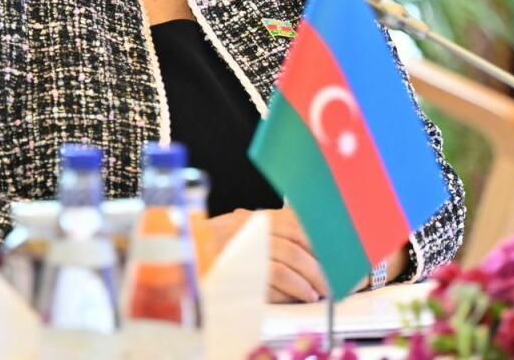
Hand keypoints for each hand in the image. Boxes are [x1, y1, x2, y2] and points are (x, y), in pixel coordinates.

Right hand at [205, 207, 325, 303]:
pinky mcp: (237, 268)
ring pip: (288, 256)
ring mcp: (242, 246)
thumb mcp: (237, 234)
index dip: (318, 240)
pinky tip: (303, 295)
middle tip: (333, 278)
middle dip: (318, 262)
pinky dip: (293, 287)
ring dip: (310, 276)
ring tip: (320, 290)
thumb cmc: (210, 251)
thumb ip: (267, 234)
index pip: (295, 223)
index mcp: (252, 218)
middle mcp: (248, 227)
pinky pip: (273, 276)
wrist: (179, 260)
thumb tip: (304, 243)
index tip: (335, 255)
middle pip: (294, 240)